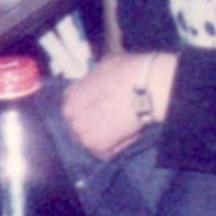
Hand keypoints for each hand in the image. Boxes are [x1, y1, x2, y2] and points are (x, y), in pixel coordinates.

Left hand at [62, 52, 176, 158]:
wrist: (145, 87)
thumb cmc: (129, 71)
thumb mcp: (106, 64)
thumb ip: (96, 78)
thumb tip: (100, 79)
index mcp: (71, 94)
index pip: (72, 105)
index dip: (86, 106)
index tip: (98, 106)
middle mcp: (70, 114)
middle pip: (78, 124)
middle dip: (92, 123)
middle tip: (110, 119)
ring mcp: (82, 132)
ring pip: (90, 139)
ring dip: (104, 136)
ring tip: (121, 128)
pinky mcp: (98, 146)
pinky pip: (105, 151)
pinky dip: (117, 146)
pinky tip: (128, 134)